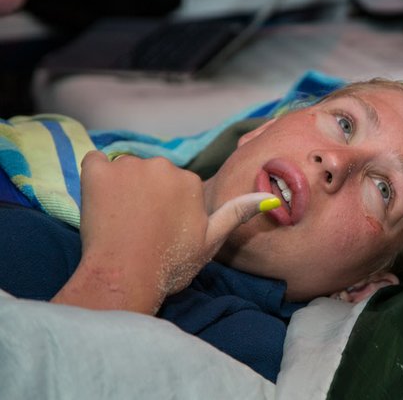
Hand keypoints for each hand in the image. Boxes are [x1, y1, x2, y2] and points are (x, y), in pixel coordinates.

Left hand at [52, 151, 277, 313]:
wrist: (125, 277)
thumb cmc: (170, 264)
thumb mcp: (211, 241)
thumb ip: (237, 213)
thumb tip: (271, 197)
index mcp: (190, 181)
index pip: (175, 185)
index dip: (166, 208)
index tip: (159, 230)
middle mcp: (163, 166)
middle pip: (151, 174)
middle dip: (145, 193)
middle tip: (138, 226)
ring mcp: (128, 167)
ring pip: (124, 170)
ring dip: (121, 187)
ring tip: (119, 220)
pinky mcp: (97, 171)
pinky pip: (94, 162)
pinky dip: (95, 178)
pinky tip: (99, 203)